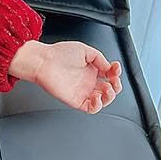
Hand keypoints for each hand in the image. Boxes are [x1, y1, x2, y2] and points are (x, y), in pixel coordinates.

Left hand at [8, 40, 122, 113]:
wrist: (44, 61)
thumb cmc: (59, 54)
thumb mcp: (86, 51)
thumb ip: (100, 59)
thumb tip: (110, 68)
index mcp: (91, 70)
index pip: (110, 76)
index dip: (116, 73)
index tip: (115, 67)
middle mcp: (87, 82)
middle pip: (108, 90)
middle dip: (116, 87)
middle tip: (114, 80)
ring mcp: (82, 92)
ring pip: (101, 101)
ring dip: (109, 97)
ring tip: (108, 89)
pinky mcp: (75, 100)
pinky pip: (90, 108)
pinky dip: (97, 105)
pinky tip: (97, 96)